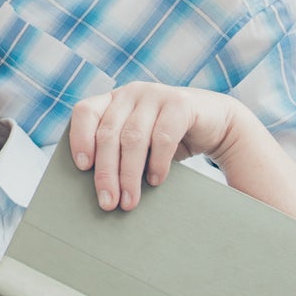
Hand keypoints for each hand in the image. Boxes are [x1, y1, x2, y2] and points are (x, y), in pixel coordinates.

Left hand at [69, 83, 239, 210]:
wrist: (216, 124)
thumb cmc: (168, 140)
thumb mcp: (139, 143)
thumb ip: (117, 153)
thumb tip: (99, 191)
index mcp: (113, 100)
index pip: (85, 112)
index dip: (79, 138)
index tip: (82, 167)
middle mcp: (131, 93)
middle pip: (108, 133)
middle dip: (106, 172)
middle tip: (107, 203)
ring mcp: (156, 94)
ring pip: (133, 138)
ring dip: (129, 174)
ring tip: (129, 201)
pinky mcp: (180, 103)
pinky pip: (163, 136)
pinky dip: (157, 163)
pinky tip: (156, 181)